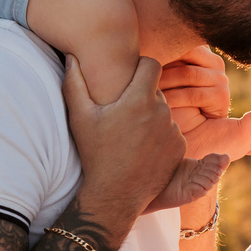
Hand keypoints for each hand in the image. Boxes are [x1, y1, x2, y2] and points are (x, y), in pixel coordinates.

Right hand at [64, 55, 222, 228]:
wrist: (114, 194)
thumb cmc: (94, 154)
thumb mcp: (79, 118)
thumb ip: (74, 83)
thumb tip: (70, 56)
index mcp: (139, 100)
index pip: (152, 64)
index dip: (141, 66)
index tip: (130, 76)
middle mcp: (161, 112)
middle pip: (156, 90)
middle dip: (143, 95)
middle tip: (123, 111)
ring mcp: (173, 132)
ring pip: (164, 112)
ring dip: (151, 117)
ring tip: (131, 134)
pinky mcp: (180, 149)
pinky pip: (171, 132)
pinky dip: (160, 136)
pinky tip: (142, 148)